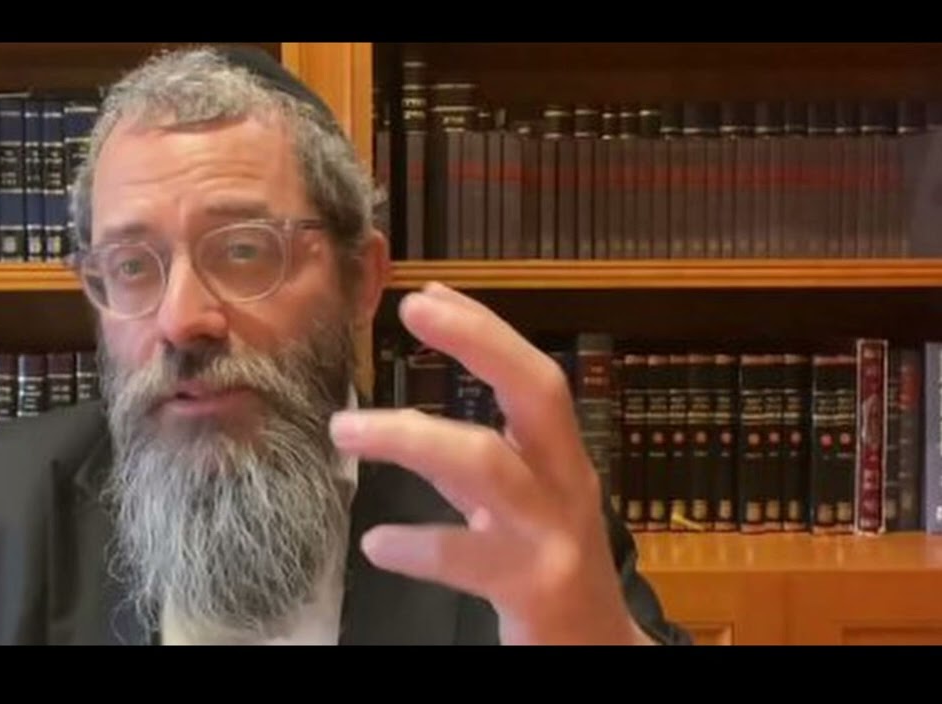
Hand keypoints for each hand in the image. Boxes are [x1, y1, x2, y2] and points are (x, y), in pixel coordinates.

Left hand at [330, 282, 651, 644]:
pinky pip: (469, 557)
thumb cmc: (547, 565)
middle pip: (536, 392)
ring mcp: (553, 534)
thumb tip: (413, 408)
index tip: (427, 293)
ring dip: (411, 437)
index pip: (531, 376)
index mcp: (559, 458)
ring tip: (344, 429)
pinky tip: (377, 543)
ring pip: (487, 466)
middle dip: (479, 342)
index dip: (484, 330)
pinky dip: (418, 546)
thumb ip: (476, 455)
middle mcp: (564, 484)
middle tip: (414, 308)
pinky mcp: (535, 587)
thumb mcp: (520, 502)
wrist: (598, 649)